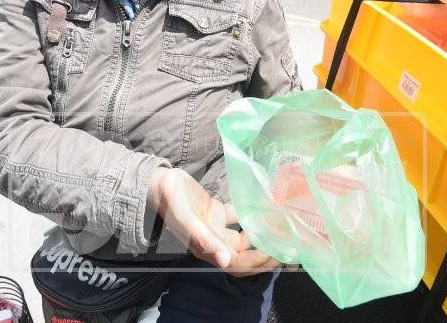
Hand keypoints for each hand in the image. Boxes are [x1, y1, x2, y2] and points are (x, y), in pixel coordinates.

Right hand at [148, 168, 297, 275]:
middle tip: (289, 244)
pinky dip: (250, 213)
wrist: (157, 182)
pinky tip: (265, 204)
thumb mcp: (185, 219)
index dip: (258, 263)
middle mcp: (214, 240)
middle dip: (266, 253)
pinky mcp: (215, 211)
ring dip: (262, 234)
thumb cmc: (170, 200)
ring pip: (244, 237)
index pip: (238, 264)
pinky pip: (237, 216)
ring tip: (282, 226)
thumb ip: (204, 239)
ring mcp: (215, 226)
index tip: (278, 254)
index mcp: (207, 247)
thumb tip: (226, 261)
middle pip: (245, 255)